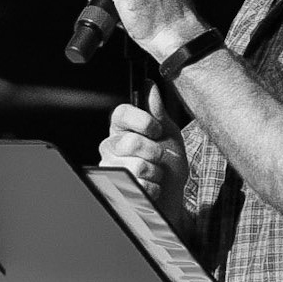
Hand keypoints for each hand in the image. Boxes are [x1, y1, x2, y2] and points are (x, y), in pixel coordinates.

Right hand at [97, 85, 187, 207]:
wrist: (172, 195)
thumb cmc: (169, 164)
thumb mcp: (169, 134)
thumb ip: (158, 112)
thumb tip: (150, 86)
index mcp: (122, 128)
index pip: (121, 113)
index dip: (142, 121)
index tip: (156, 131)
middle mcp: (110, 146)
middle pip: (131, 142)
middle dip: (155, 152)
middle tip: (159, 158)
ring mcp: (110, 167)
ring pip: (136, 166)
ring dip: (155, 173)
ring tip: (154, 174)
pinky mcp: (114, 188)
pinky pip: (138, 185)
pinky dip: (152, 188)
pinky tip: (150, 186)